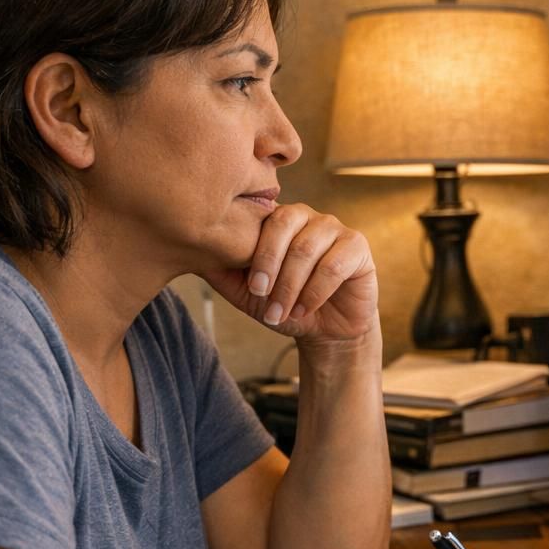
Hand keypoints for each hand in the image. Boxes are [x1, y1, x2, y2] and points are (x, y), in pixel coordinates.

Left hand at [201, 203, 377, 342]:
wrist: (325, 330)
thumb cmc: (285, 305)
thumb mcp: (247, 292)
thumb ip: (223, 271)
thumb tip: (191, 252)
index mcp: (280, 220)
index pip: (264, 220)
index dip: (257, 254)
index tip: (252, 288)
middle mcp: (308, 217)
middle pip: (286, 225)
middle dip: (272, 266)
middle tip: (263, 297)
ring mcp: (335, 229)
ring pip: (308, 248)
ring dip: (292, 286)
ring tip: (282, 313)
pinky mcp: (358, 248)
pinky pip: (334, 265)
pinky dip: (315, 292)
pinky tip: (304, 310)